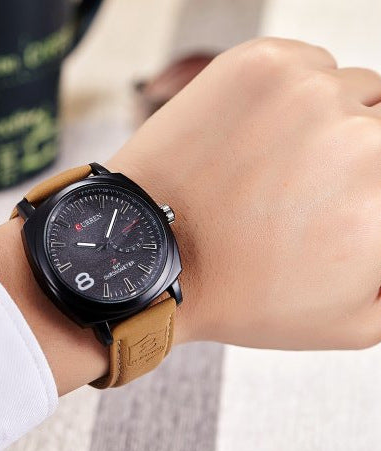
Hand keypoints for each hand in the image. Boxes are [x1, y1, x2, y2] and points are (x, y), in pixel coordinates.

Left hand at [109, 37, 380, 349]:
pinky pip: (308, 67)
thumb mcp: (349, 320)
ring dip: (328, 121)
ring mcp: (306, 92)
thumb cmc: (239, 292)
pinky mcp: (261, 67)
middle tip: (310, 186)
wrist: (154, 253)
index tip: (349, 195)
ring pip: (351, 91)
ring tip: (276, 165)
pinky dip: (292, 96)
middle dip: (359, 156)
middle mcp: (359, 137)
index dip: (371, 187)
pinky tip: (255, 138)